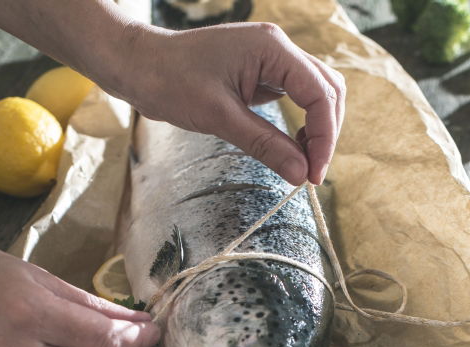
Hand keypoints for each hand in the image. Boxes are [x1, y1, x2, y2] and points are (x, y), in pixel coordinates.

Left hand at [126, 21, 345, 186]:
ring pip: (316, 93)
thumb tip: (300, 174)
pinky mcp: (261, 73)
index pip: (320, 94)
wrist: (141, 66)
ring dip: (317, 128)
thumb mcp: (220, 119)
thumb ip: (266, 145)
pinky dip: (301, 124)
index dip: (324, 137)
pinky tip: (291, 147)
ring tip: (303, 163)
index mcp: (272, 48)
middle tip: (311, 174)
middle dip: (326, 133)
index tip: (314, 175)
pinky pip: (295, 97)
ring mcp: (271, 59)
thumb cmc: (172, 82)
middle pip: (328, 90)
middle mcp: (277, 48)